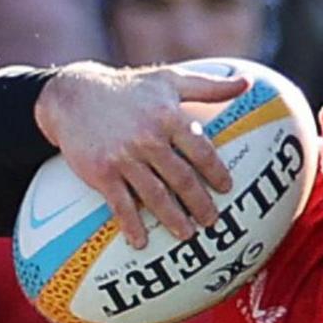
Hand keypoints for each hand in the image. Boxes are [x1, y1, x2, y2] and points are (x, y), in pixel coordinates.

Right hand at [34, 61, 247, 247]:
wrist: (73, 95)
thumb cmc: (129, 89)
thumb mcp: (169, 80)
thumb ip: (210, 85)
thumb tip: (249, 82)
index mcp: (168, 116)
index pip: (200, 149)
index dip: (216, 171)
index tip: (227, 188)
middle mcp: (148, 137)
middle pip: (181, 178)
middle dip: (199, 203)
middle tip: (212, 221)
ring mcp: (124, 157)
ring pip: (154, 195)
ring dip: (173, 218)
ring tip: (187, 235)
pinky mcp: (101, 172)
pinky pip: (120, 204)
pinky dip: (131, 225)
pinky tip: (140, 242)